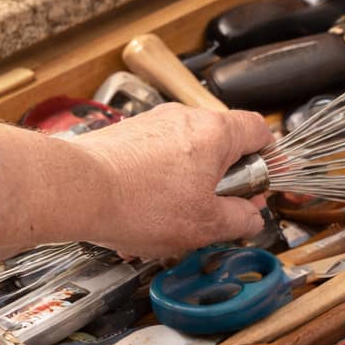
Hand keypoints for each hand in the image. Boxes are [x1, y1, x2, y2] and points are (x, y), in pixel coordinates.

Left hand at [72, 104, 270, 257]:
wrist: (75, 191)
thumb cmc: (136, 203)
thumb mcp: (205, 225)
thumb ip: (239, 219)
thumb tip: (250, 217)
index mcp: (214, 133)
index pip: (260, 130)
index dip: (269, 158)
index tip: (266, 181)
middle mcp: (183, 119)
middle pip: (221, 145)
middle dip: (224, 182)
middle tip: (220, 211)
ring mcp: (151, 124)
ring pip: (186, 156)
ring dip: (189, 188)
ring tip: (175, 221)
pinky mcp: (125, 137)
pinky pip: (155, 161)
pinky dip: (158, 187)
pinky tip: (145, 216)